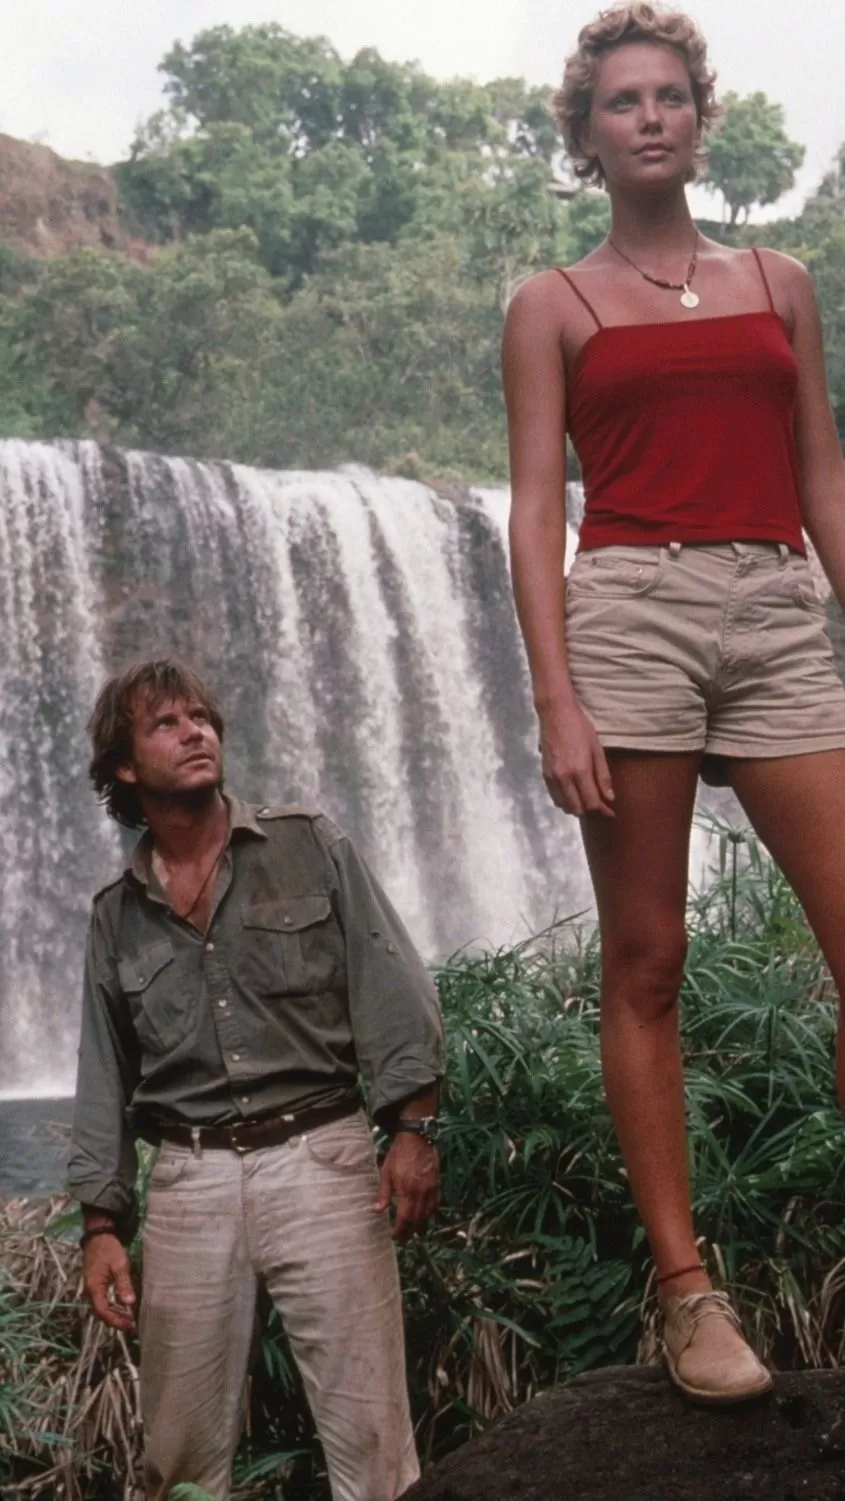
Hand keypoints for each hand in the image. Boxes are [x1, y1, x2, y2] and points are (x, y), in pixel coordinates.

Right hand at [83, 1235, 136, 1330]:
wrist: (98, 1235)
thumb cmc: (109, 1249)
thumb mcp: (119, 1265)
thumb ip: (124, 1284)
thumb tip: (130, 1303)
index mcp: (94, 1288)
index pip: (103, 1312)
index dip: (116, 1321)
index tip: (129, 1325)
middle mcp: (91, 1291)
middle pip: (101, 1313)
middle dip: (116, 1320)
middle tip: (131, 1325)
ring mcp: (92, 1287)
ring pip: (102, 1307)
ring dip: (115, 1314)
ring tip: (129, 1319)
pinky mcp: (96, 1283)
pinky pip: (103, 1300)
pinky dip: (113, 1306)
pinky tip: (122, 1305)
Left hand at [374, 1133, 439, 1239]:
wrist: (416, 1138)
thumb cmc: (398, 1155)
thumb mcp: (386, 1173)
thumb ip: (383, 1194)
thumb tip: (377, 1210)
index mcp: (407, 1191)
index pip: (404, 1219)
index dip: (400, 1231)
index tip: (395, 1237)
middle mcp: (421, 1193)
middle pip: (417, 1220)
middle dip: (409, 1231)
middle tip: (402, 1237)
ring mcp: (431, 1189)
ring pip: (428, 1214)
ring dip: (419, 1224)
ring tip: (412, 1229)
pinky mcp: (437, 1183)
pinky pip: (436, 1204)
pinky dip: (430, 1213)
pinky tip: (424, 1215)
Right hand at [539, 701, 614, 817]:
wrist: (555, 713)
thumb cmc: (580, 727)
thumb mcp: (597, 749)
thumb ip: (603, 775)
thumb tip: (609, 797)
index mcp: (580, 771)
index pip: (591, 802)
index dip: (603, 810)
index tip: (611, 813)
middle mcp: (564, 778)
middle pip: (577, 808)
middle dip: (590, 811)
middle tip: (600, 806)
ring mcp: (551, 777)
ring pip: (564, 805)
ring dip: (577, 807)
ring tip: (587, 800)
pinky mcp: (544, 774)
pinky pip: (554, 796)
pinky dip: (565, 800)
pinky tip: (573, 794)